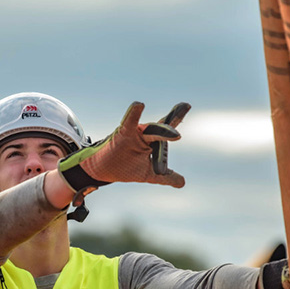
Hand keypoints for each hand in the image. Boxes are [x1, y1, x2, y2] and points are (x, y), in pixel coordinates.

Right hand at [58, 101, 190, 193]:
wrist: (103, 170)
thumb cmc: (125, 167)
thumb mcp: (150, 174)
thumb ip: (166, 177)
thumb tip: (182, 183)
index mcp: (151, 141)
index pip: (166, 129)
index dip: (177, 116)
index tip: (186, 105)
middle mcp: (144, 134)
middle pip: (162, 127)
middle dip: (174, 118)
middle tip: (185, 106)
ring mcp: (134, 134)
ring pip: (151, 130)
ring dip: (163, 131)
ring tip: (175, 134)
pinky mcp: (123, 134)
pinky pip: (129, 122)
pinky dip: (133, 113)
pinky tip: (139, 104)